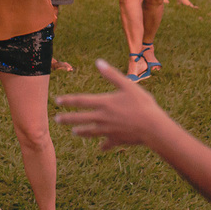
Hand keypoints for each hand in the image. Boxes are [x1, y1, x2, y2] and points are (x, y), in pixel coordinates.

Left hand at [55, 59, 172, 150]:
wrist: (153, 128)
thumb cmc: (142, 104)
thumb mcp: (127, 86)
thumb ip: (112, 75)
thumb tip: (98, 62)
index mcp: (104, 103)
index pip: (81, 101)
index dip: (68, 100)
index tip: (57, 100)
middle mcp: (102, 118)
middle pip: (80, 118)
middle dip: (67, 119)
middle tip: (57, 119)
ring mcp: (108, 131)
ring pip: (90, 132)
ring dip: (81, 132)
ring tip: (74, 132)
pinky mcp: (117, 140)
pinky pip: (107, 144)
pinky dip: (103, 145)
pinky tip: (101, 147)